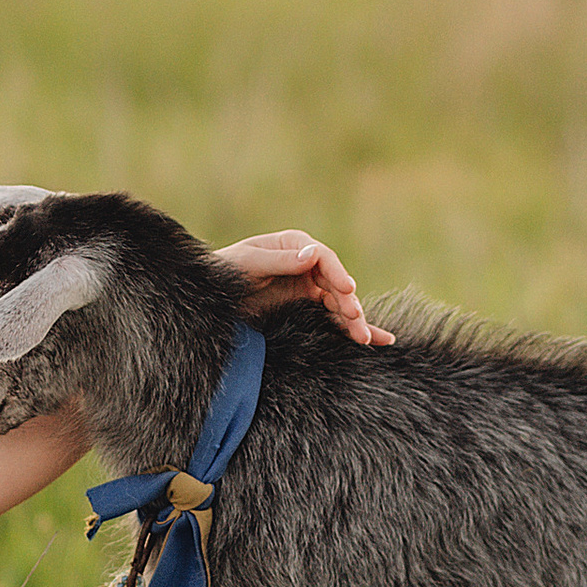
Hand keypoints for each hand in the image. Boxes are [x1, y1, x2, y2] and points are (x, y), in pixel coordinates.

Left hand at [213, 228, 393, 347]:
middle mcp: (307, 265)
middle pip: (336, 282)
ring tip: (364, 339)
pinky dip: (351, 329)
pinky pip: (333, 319)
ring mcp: (309, 289)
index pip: (323, 257)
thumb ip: (280, 260)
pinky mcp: (306, 310)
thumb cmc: (224, 272)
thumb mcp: (249, 263)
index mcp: (293, 245)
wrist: (208, 298)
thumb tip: (313, 255)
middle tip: (356, 321)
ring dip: (354, 320)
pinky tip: (378, 341)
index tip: (347, 289)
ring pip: (339, 303)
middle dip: (349, 302)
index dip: (337, 273)